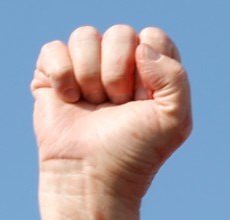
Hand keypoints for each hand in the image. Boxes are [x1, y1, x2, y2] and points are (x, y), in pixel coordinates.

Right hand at [33, 25, 190, 204]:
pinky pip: (54, 49)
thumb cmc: (135, 151)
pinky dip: (62, 77)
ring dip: (90, 76)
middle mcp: (119, 62)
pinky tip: (69, 101)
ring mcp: (85, 66)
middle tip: (117, 106)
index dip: (148, 68)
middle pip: (119, 33)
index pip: (152, 37)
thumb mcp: (175, 119)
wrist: (93, 176)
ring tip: (93, 105)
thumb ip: (176, 77)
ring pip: (85, 36)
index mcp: (152, 69)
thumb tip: (141, 47)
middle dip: (118, 74)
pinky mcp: (52, 74)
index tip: (143, 101)